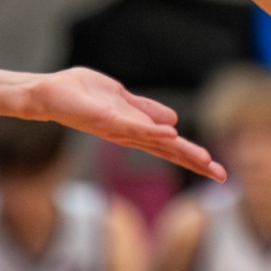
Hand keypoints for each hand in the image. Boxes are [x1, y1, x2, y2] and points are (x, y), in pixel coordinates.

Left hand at [22, 66, 224, 181]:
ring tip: (206, 159)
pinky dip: (153, 131)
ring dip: (181, 151)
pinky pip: (134, 127)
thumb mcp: (122, 98)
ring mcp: (119, 130)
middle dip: (195, 162)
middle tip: (221, 176)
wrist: (48, 94)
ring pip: (157, 143)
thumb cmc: (80, 95)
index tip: (217, 168)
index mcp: (135, 129)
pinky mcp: (107, 120)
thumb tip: (174, 120)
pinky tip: (171, 133)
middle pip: (168, 151)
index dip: (193, 156)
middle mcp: (130, 135)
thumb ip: (146, 110)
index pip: (170, 145)